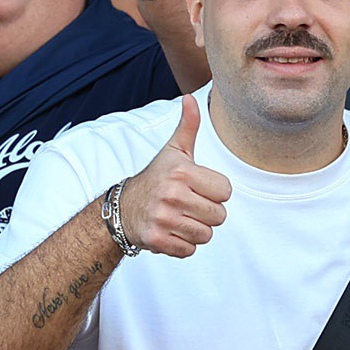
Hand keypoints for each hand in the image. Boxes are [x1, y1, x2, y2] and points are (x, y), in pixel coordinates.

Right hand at [117, 98, 230, 257]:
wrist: (123, 208)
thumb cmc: (156, 178)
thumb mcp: (173, 151)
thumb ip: (188, 126)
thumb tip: (190, 98)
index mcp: (182, 172)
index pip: (226, 192)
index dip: (214, 192)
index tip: (196, 188)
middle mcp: (172, 195)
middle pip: (219, 216)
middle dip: (207, 214)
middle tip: (188, 205)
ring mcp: (163, 219)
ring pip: (206, 235)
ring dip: (196, 230)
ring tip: (179, 218)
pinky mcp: (158, 241)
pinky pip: (190, 250)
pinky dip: (183, 245)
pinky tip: (171, 231)